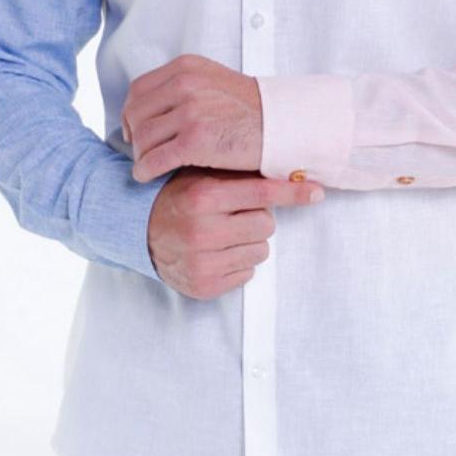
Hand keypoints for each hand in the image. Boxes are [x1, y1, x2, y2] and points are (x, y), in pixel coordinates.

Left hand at [121, 53, 262, 181]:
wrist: (282, 126)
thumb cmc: (250, 110)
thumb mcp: (213, 82)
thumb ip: (182, 87)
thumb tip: (149, 107)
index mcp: (187, 68)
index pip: (139, 90)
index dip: (132, 113)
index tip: (135, 130)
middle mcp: (185, 84)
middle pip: (136, 114)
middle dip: (134, 136)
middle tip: (141, 151)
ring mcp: (189, 111)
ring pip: (142, 138)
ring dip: (141, 155)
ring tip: (148, 165)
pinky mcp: (194, 141)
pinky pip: (154, 159)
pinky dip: (145, 170)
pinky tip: (148, 176)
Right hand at [147, 167, 324, 299]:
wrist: (138, 231)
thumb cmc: (178, 198)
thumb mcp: (202, 177)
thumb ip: (238, 174)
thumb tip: (288, 170)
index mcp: (204, 197)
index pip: (261, 193)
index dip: (293, 193)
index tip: (317, 192)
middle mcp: (203, 230)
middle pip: (266, 225)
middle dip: (256, 219)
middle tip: (234, 215)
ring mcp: (203, 260)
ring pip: (260, 251)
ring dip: (248, 243)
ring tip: (223, 235)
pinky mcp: (204, 285)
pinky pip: (247, 274)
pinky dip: (237, 264)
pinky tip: (217, 253)